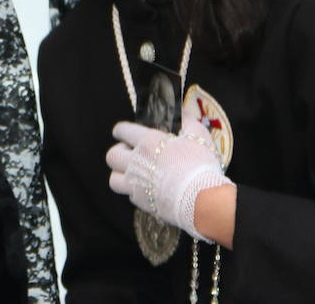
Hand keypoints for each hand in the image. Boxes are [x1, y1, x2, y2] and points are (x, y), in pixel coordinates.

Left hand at [105, 119, 231, 240]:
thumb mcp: (199, 135)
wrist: (202, 199)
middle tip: (130, 152)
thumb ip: (187, 120)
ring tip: (134, 172)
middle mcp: (136, 163)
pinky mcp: (143, 203)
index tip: (124, 132)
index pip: (122, 130)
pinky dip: (136, 191)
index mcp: (148, 142)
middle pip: (111, 155)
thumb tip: (182, 111)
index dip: (121, 130)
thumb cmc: (200, 164)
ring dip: (121, 174)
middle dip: (118, 152)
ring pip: (114, 179)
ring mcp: (137, 185)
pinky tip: (149, 188)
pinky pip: (130, 195)